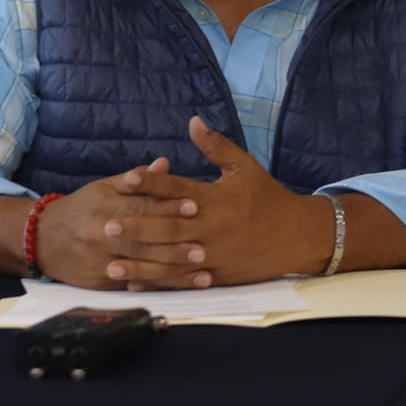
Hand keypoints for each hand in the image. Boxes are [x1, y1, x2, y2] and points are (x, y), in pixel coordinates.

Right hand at [32, 160, 192, 288]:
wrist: (42, 239)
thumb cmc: (82, 208)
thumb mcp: (103, 188)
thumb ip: (136, 179)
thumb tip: (165, 163)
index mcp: (104, 207)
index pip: (140, 208)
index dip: (168, 207)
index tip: (195, 206)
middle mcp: (101, 236)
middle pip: (142, 241)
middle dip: (175, 245)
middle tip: (204, 247)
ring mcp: (100, 262)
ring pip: (141, 268)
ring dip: (173, 271)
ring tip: (203, 272)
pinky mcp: (99, 283)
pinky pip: (132, 286)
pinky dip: (158, 286)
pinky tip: (181, 287)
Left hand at [101, 117, 333, 288]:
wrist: (297, 235)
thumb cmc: (267, 197)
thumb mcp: (244, 166)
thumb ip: (216, 145)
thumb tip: (193, 121)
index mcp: (215, 197)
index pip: (178, 189)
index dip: (151, 183)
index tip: (124, 180)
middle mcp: (211, 226)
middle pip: (169, 227)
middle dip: (137, 228)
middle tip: (107, 226)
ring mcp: (213, 253)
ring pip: (172, 260)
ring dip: (141, 263)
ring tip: (111, 264)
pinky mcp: (217, 274)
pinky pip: (184, 282)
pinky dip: (159, 283)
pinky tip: (136, 284)